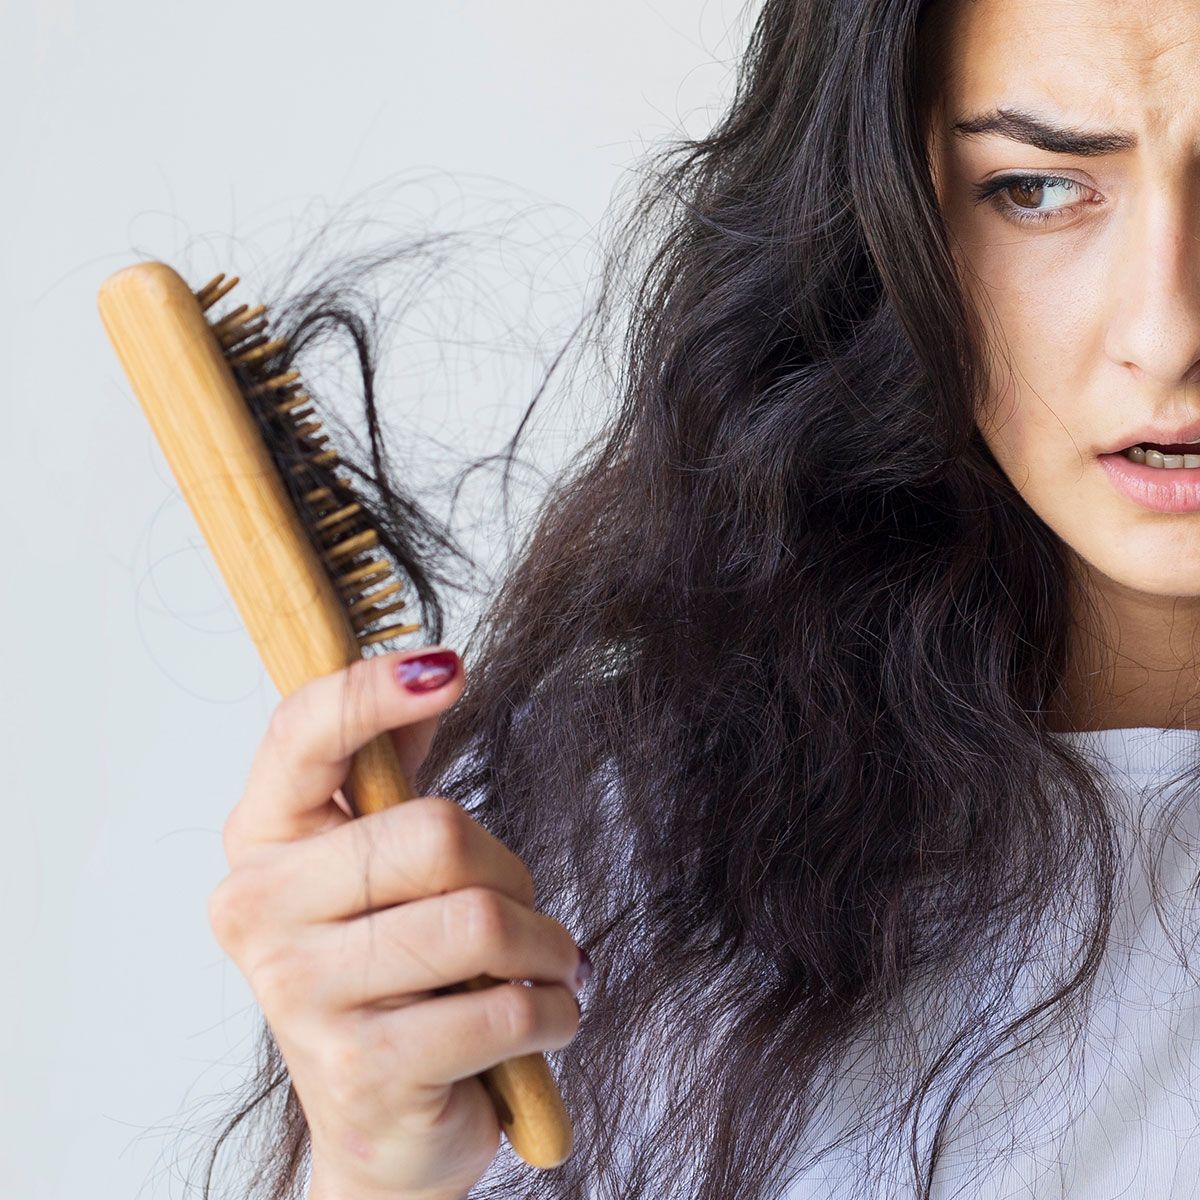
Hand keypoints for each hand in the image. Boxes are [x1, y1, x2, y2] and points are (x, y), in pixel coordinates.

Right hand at [207, 648, 588, 1199]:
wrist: (383, 1124)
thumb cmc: (391, 972)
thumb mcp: (380, 863)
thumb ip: (394, 764)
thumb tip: (432, 665)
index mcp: (261, 839)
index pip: (304, 735)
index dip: (374, 691)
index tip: (449, 668)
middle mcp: (259, 909)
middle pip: (436, 834)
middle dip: (512, 873)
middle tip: (521, 910)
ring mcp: (301, 995)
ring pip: (482, 921)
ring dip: (547, 947)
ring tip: (545, 966)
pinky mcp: (362, 1072)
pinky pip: (505, 1008)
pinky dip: (554, 1010)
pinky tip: (542, 1017)